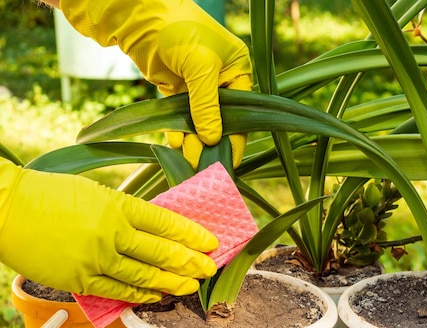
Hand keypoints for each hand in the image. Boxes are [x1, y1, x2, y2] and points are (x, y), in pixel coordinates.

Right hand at [0, 161, 217, 302]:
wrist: (7, 209)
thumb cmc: (50, 194)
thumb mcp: (96, 192)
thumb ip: (126, 211)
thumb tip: (155, 228)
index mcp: (119, 206)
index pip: (167, 222)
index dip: (192, 234)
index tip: (211, 242)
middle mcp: (113, 233)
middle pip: (162, 252)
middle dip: (191, 262)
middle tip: (210, 268)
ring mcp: (96, 259)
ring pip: (144, 276)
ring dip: (172, 283)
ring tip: (191, 286)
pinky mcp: (80, 279)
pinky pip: (117, 291)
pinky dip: (139, 296)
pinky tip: (155, 297)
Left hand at [59, 0, 252, 168]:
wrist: (140, 16)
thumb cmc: (180, 31)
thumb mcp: (201, 68)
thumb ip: (207, 106)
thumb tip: (212, 140)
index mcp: (238, 70)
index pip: (241, 112)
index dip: (235, 138)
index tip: (228, 163)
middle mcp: (221, 80)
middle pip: (220, 120)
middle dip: (212, 143)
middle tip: (204, 168)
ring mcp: (197, 86)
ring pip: (199, 121)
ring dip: (193, 141)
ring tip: (188, 163)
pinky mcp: (176, 89)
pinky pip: (180, 116)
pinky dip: (177, 131)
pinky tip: (176, 146)